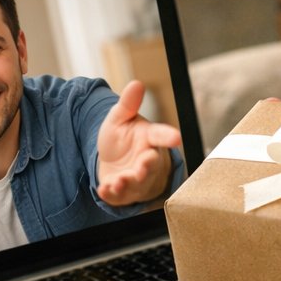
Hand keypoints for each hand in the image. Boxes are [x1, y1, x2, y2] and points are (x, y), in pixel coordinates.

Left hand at [95, 80, 181, 204]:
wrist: (113, 162)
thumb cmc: (122, 139)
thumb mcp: (120, 119)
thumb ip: (128, 104)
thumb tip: (137, 83)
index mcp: (149, 139)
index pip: (160, 136)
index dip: (168, 137)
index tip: (176, 137)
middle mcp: (147, 160)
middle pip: (152, 165)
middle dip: (148, 166)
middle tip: (144, 163)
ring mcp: (137, 179)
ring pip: (138, 184)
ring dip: (129, 183)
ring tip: (118, 181)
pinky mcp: (124, 193)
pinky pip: (120, 196)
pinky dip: (112, 195)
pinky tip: (104, 189)